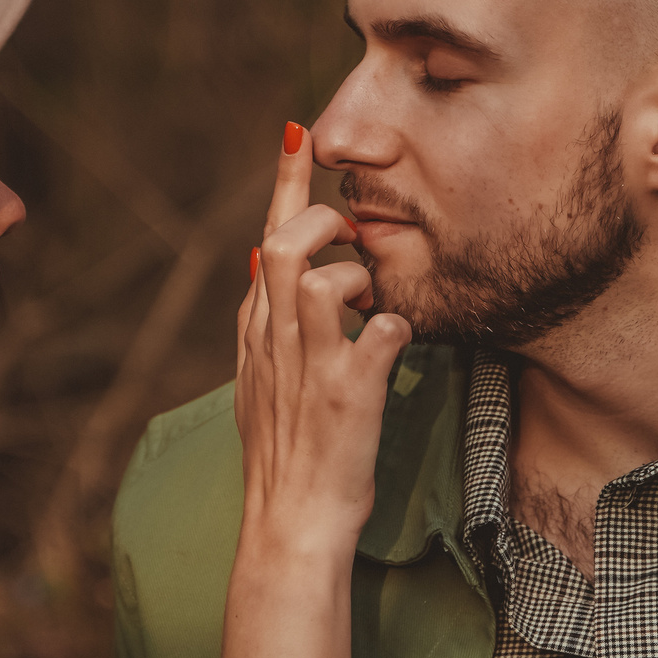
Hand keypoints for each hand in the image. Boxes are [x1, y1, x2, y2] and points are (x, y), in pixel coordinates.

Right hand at [218, 121, 411, 657]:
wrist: (291, 522)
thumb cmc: (290, 454)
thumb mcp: (263, 380)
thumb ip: (266, 321)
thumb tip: (262, 258)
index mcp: (256, 331)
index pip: (265, 238)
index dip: (284, 183)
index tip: (299, 134)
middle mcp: (275, 340)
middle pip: (283, 243)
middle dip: (324, 221)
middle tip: (354, 233)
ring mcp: (310, 366)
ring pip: (326, 279)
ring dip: (361, 278)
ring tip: (373, 305)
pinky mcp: (348, 395)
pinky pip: (382, 330)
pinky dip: (399, 328)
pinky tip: (400, 346)